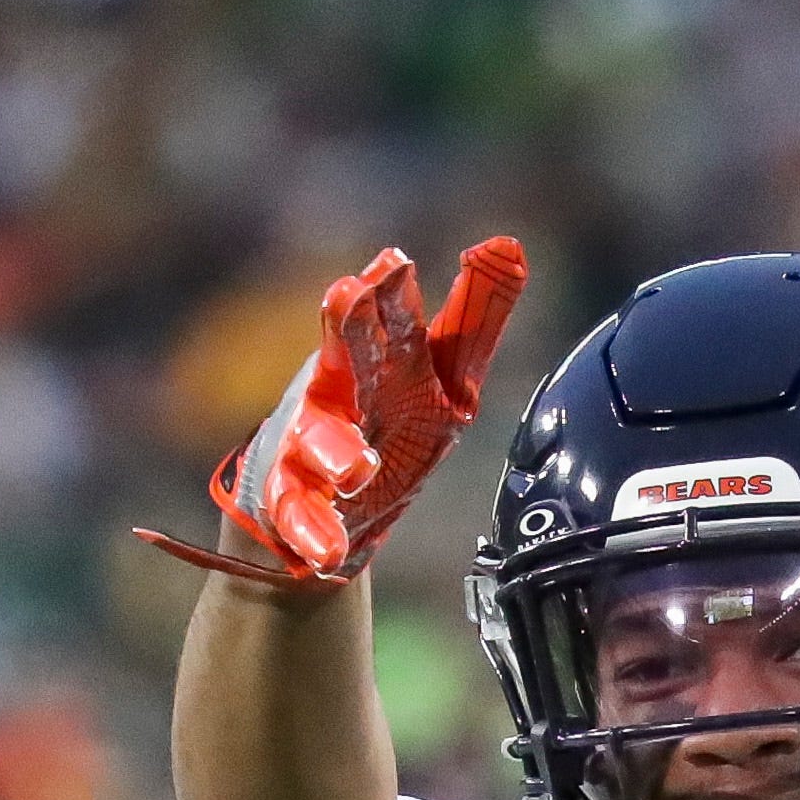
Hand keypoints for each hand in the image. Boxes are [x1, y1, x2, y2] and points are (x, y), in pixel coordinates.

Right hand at [145, 238, 525, 584]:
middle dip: (349, 330)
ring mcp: (310, 447)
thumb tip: (508, 245)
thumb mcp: (439, 375)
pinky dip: (313, 534)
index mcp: (379, 357)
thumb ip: (473, 316)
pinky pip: (300, 518)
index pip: (391, 320)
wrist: (315, 499)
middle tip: (348, 295)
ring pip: (319, 444)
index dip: (392, 294)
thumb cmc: (384, 420)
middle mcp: (340, 392)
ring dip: (335, 451)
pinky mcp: (290, 502)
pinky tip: (327, 555)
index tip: (395, 261)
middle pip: (346, 360)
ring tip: (357, 466)